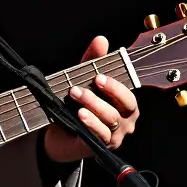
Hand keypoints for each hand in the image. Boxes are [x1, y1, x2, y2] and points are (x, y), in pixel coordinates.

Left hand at [43, 35, 138, 162]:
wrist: (58, 134)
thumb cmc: (76, 105)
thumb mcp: (83, 80)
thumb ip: (92, 61)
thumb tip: (101, 40)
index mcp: (125, 104)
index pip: (128, 94)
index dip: (115, 85)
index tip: (98, 76)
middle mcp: (125, 121)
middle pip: (124, 107)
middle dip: (104, 94)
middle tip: (80, 87)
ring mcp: (115, 135)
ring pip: (111, 119)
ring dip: (92, 105)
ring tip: (74, 96)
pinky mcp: (101, 147)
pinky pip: (101, 135)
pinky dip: (91, 124)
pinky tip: (80, 115)